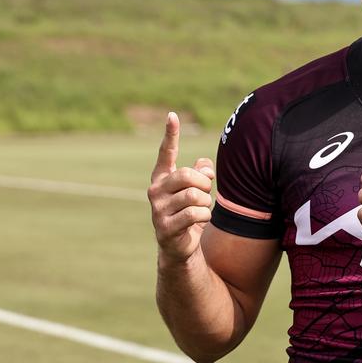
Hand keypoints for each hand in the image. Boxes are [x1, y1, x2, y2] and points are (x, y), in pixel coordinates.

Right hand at [149, 112, 214, 263]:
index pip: (167, 153)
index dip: (171, 134)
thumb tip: (205, 166)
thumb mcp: (197, 190)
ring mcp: (158, 210)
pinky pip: (195, 213)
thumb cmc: (189, 213)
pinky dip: (205, 216)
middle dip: (204, 184)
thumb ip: (201, 173)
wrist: (180, 247)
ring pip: (194, 195)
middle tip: (205, 194)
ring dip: (206, 203)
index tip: (172, 115)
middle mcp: (155, 191)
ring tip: (201, 210)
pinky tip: (199, 222)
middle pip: (187, 175)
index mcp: (162, 178)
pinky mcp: (165, 227)